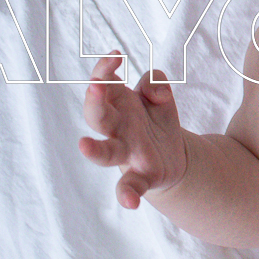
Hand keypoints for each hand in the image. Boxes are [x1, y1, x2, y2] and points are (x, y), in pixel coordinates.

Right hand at [80, 53, 189, 208]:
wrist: (174, 154)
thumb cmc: (156, 119)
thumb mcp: (160, 96)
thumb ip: (156, 85)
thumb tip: (156, 90)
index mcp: (118, 106)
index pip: (104, 84)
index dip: (105, 70)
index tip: (115, 56)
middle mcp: (117, 129)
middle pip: (97, 116)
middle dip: (95, 101)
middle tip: (96, 86)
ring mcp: (127, 153)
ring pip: (106, 152)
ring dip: (95, 149)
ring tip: (84, 146)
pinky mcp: (142, 176)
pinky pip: (130, 185)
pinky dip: (127, 194)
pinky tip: (129, 202)